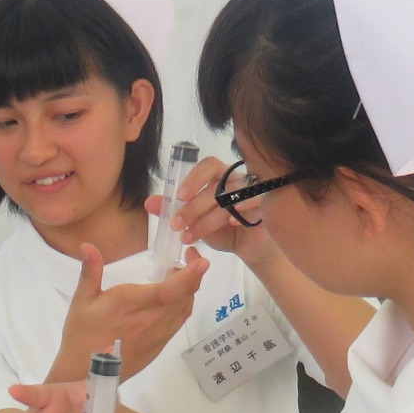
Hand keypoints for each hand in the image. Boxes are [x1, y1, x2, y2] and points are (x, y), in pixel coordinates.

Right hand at [59, 244, 202, 379]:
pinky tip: (176, 298)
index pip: (168, 290)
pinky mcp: (159, 346)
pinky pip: (178, 322)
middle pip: (184, 297)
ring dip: (190, 291)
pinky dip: (184, 306)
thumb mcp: (81, 301)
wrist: (85, 374)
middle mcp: (149, 320)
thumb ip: (90, 271)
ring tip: (184, 276)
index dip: (189, 276)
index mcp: (130, 304)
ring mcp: (157, 335)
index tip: (202, 261)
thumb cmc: (81, 335)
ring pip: (184, 309)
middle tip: (192, 259)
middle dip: (194, 276)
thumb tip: (88, 246)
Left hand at [163, 156, 285, 264]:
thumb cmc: (220, 229)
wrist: (246, 247)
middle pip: (214, 186)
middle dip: (192, 207)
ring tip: (191, 235)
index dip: (194, 178)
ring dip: (208, 218)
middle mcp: (235, 179)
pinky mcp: (264, 204)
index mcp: (218, 176)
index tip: (179, 196)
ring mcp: (251, 190)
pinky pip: (255, 201)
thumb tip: (149, 202)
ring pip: (229, 197)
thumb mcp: (193, 220)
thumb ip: (172, 210)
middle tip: (177, 225)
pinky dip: (241, 210)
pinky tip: (230, 222)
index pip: (207, 165)